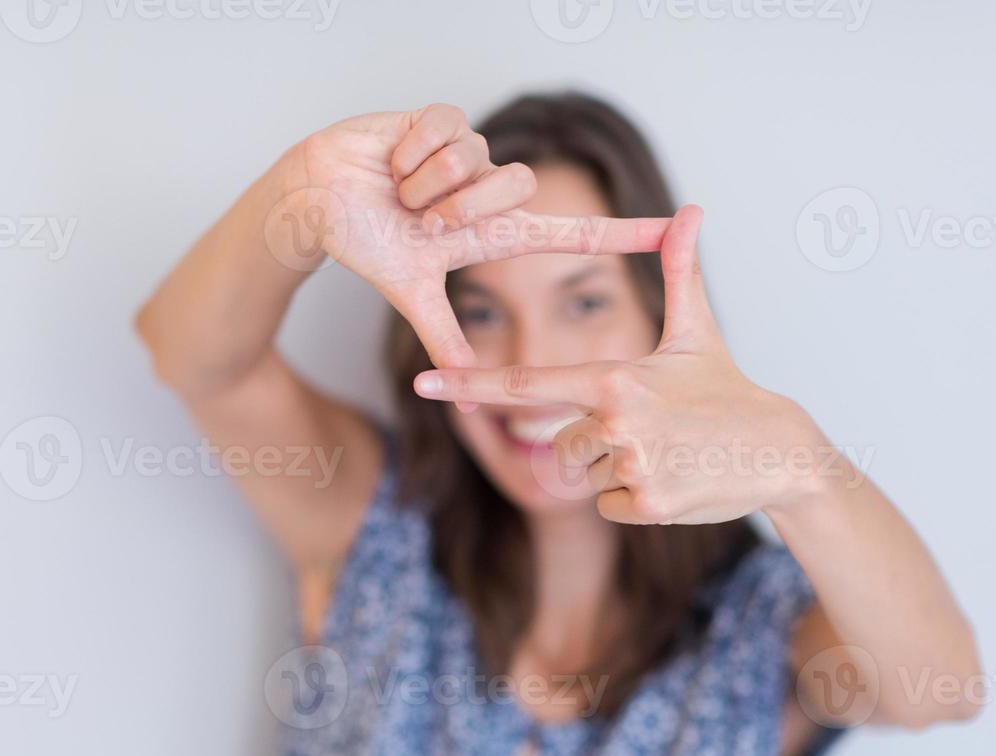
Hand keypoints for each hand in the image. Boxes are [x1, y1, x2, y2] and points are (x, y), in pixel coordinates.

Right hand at [268, 104, 670, 368]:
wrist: (316, 203)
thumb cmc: (364, 242)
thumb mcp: (411, 293)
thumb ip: (444, 340)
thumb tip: (466, 396)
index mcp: (493, 233)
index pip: (572, 233)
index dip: (625, 232)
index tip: (679, 228)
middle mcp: (489, 192)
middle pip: (514, 190)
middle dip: (456, 209)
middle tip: (418, 218)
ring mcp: (468, 154)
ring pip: (475, 162)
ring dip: (426, 185)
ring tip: (398, 191)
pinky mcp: (442, 118)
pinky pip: (445, 131)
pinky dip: (409, 155)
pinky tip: (390, 160)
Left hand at [411, 206, 823, 523]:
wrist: (780, 452)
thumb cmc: (728, 389)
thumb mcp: (698, 332)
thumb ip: (680, 272)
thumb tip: (690, 209)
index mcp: (615, 378)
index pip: (526, 384)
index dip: (468, 384)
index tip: (421, 382)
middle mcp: (616, 421)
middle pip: (561, 445)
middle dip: (593, 445)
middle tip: (648, 433)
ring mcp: (632, 465)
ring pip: (585, 478)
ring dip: (615, 472)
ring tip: (664, 453)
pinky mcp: (647, 505)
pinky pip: (607, 506)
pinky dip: (632, 501)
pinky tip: (671, 481)